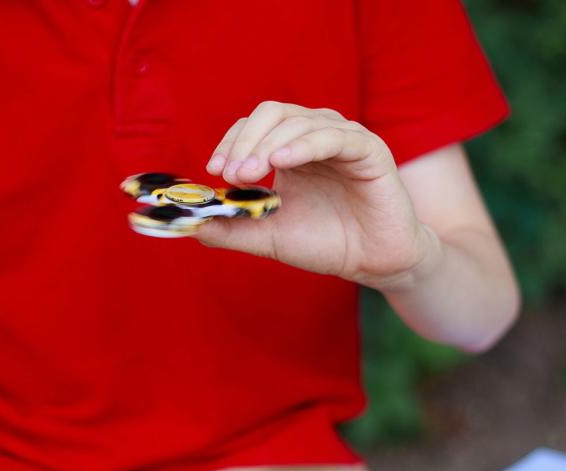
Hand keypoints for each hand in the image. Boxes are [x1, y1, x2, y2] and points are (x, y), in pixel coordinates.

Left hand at [196, 101, 435, 289]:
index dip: (231, 142)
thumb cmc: (326, 243)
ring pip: (298, 121)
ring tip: (250, 173)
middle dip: (246, 141)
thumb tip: (192, 224)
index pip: (254, 126)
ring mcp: (343, 139)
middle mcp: (315, 135)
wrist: (374, 263)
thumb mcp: (270, 237)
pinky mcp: (369, 150)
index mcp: (291, 148)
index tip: (214, 171)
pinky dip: (304, 145)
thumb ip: (232, 229)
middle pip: (272, 113)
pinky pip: (333, 137)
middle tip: (232, 174)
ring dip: (268, 143)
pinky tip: (282, 162)